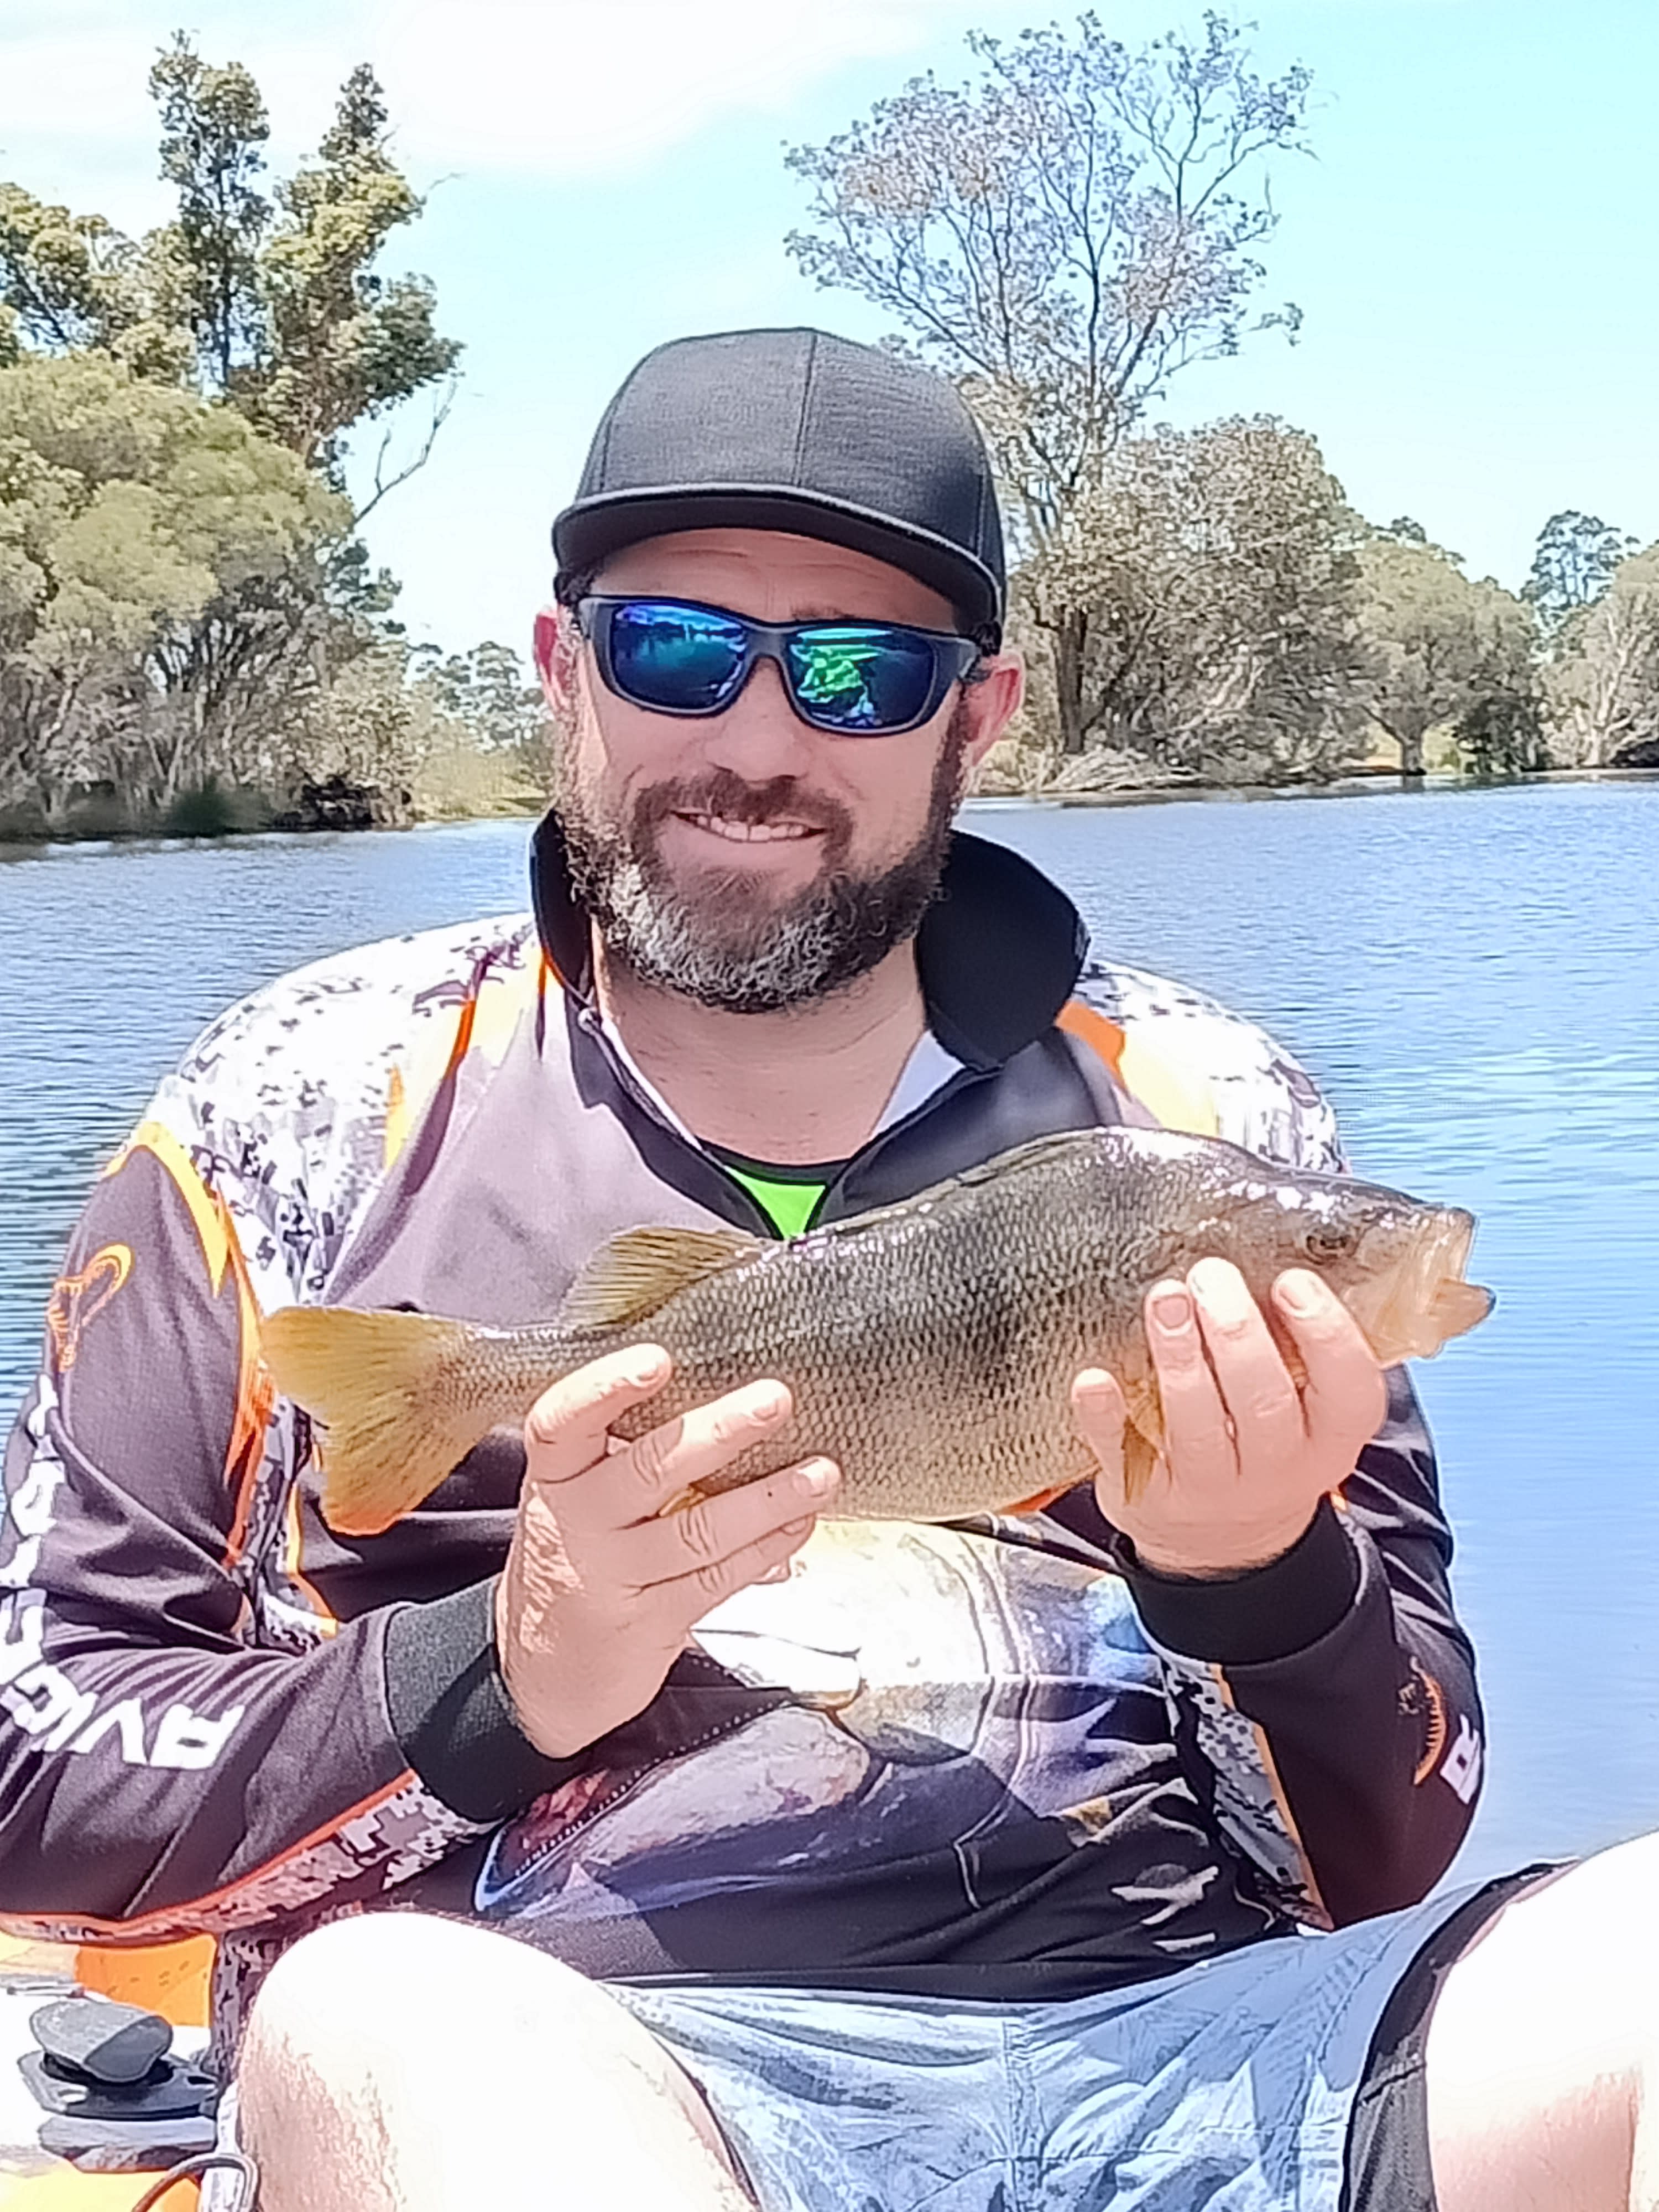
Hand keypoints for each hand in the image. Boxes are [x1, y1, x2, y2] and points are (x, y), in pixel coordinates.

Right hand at [497, 1345, 839, 1756]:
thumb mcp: (578, 1499)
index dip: (604, 1388)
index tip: (658, 1359)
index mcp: (555, 1478)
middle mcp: (576, 1524)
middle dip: (718, 1432)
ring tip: (822, 1471)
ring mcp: (612, 1577)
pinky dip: (765, 1548)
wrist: (543, 1672)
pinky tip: (799, 1522)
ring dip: (768, 1498)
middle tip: (775, 1399)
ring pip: (697, 1531)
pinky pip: (716, 1578)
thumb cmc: (578, 1557)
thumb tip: (727, 1393)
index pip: (560, 1423)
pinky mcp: (650, 1624)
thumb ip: (626, 1452)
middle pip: (646, 1470)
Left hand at [1072, 1258, 1386, 1577]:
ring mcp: (1210, 1489)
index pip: (1348, 1389)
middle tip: (1210, 1277)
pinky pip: (1125, 1453)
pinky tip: (1095, 1377)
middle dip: (1236, 1333)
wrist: (1221, 1544)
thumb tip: (1275, 1248)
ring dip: (1179, 1359)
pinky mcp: (1148, 1495)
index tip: (1291, 1281)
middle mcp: (1276, 1470)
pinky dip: (1106, 1414)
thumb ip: (1296, 1351)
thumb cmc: (1260, 1445)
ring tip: (1165, 1299)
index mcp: (1327, 1439)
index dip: (1325, 1333)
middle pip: (1264, 1403)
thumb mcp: (1304, 1412)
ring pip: (1198, 1426)